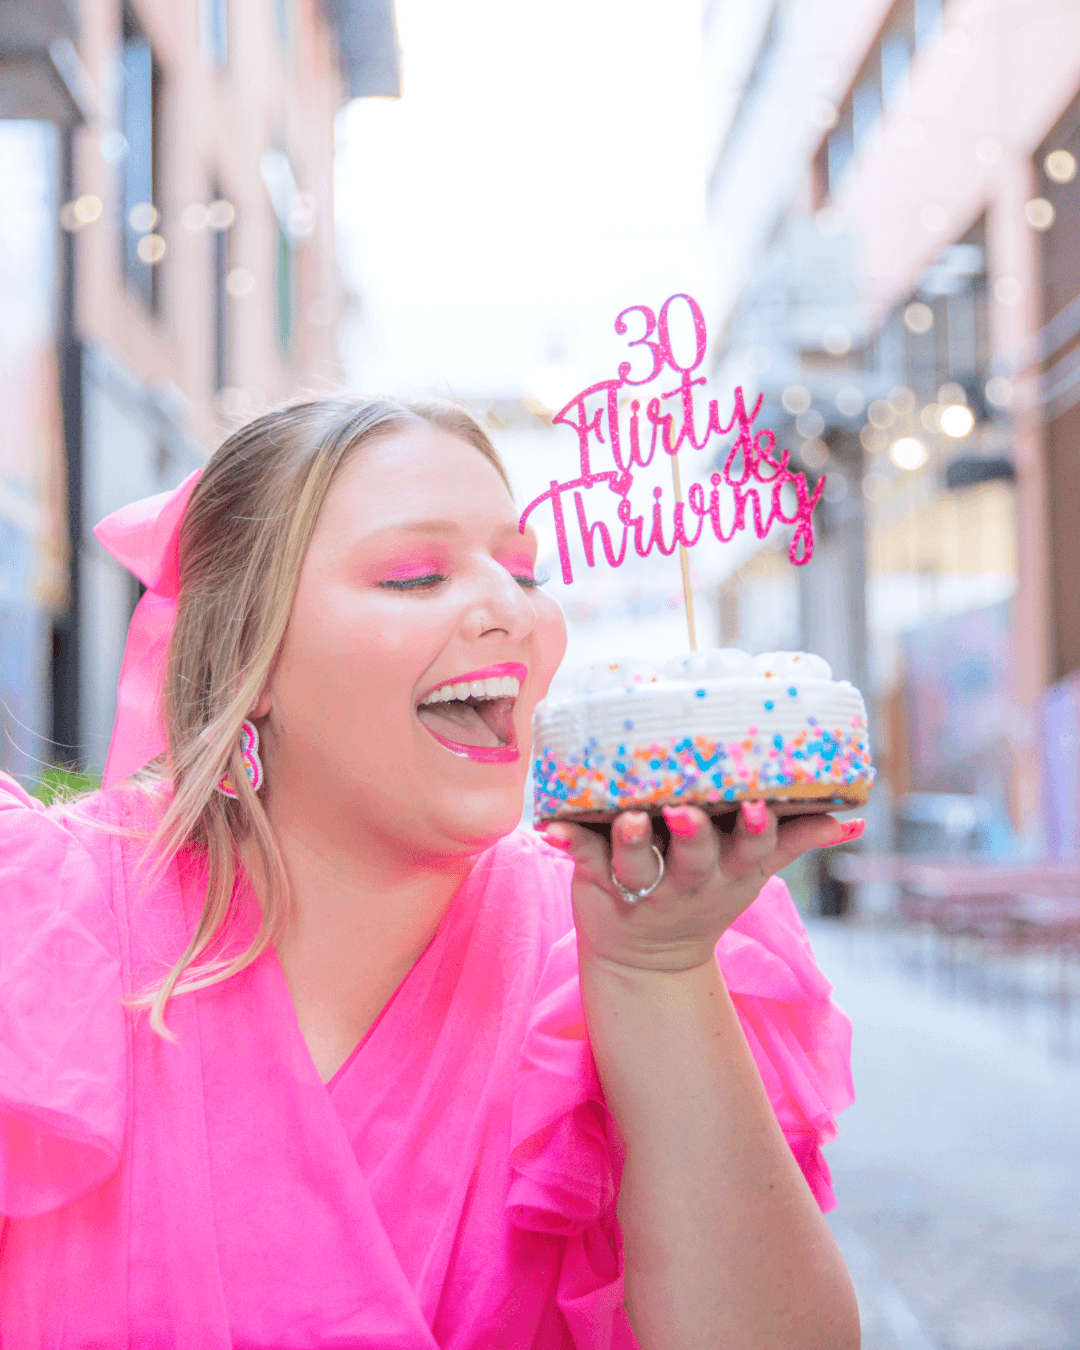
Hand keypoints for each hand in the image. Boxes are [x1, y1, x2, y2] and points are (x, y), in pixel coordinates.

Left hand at [541, 803, 862, 973]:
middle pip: (697, 858)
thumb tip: (852, 816)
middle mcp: (692, 881)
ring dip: (633, 841)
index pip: (754, 847)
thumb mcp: (755, 872)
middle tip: (687, 811)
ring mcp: (646, 886)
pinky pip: (585, 861)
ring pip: (640, 862)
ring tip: (628, 819)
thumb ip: (797, 839)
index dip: (758, 828)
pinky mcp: (602, 883)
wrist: (649, 959)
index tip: (759, 803)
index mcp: (732, 870)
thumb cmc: (707, 893)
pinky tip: (549, 827)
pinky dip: (568, 842)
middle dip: (695, 836)